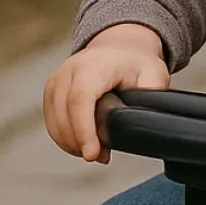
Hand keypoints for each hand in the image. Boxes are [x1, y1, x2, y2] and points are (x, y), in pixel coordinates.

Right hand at [43, 24, 168, 162]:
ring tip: (96, 152)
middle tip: (101, 156)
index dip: (84, 129)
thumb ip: (151, 96)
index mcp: (95, 66)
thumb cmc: (136, 63)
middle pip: (64, 114)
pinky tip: (83, 144)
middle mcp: (70, 70)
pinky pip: (51, 121)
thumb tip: (145, 121)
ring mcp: (57, 80)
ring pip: (54, 121)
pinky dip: (64, 138)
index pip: (80, 99)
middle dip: (79, 142)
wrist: (119, 47)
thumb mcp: (154, 74)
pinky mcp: (51, 91)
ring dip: (72, 143)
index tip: (92, 154)